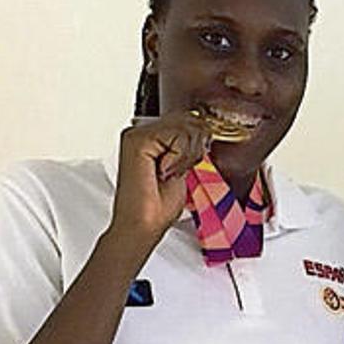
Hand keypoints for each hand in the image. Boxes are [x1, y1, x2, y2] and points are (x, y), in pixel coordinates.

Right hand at [109, 112, 212, 244]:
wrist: (142, 225)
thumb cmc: (158, 204)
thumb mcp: (183, 166)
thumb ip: (189, 145)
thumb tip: (205, 131)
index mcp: (150, 134)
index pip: (188, 118)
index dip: (199, 139)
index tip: (187, 163)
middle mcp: (141, 130)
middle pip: (190, 118)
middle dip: (195, 147)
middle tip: (177, 171)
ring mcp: (137, 133)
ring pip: (187, 126)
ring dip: (187, 156)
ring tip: (170, 173)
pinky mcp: (137, 140)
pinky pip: (178, 136)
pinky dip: (180, 158)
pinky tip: (165, 172)